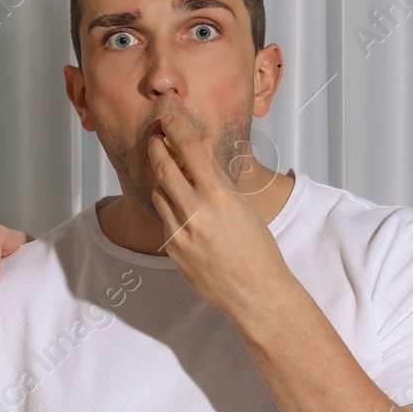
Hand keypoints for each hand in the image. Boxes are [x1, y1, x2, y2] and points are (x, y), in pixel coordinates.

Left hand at [146, 112, 292, 315]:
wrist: (255, 292)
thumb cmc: (258, 248)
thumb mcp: (242, 205)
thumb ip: (217, 178)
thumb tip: (202, 148)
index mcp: (219, 197)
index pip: (190, 151)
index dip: (177, 130)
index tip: (169, 120)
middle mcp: (196, 213)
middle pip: (164, 169)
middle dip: (157, 149)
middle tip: (155, 138)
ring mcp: (181, 233)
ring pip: (160, 194)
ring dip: (162, 180)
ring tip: (168, 171)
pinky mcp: (173, 251)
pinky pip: (165, 220)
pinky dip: (170, 209)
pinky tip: (181, 208)